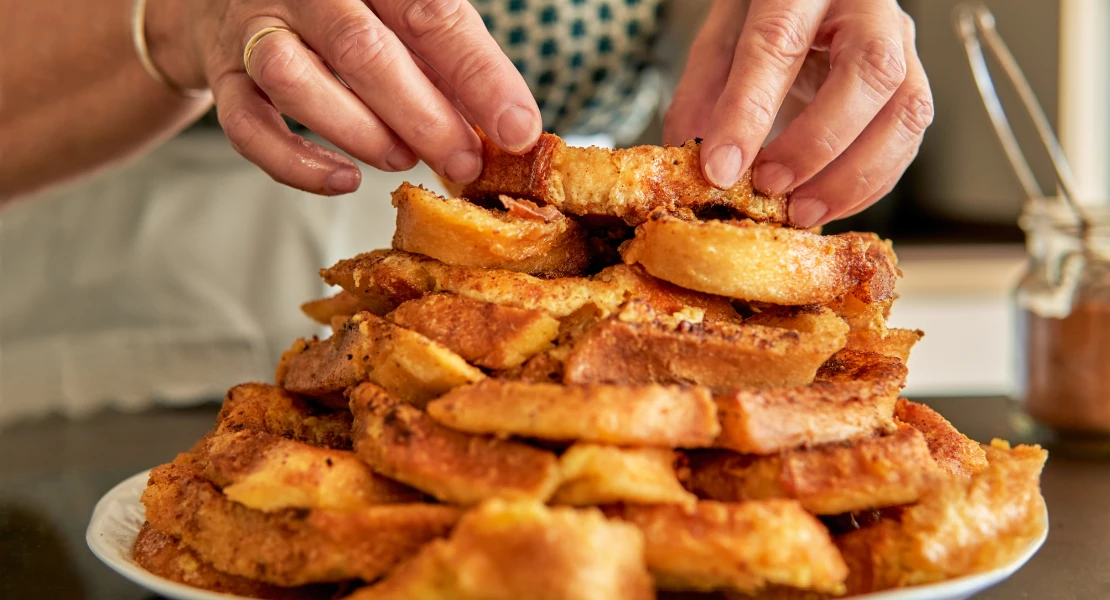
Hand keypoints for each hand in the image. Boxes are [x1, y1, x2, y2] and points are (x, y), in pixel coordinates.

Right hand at [152, 0, 541, 194]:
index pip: (433, 13)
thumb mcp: (403, 20)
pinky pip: (247, 125)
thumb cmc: (350, 15)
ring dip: (360, 132)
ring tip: (402, 160)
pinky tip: (343, 181)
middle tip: (464, 163)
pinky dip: (297, 163)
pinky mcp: (224, 73)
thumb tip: (507, 129)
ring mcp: (255, 26)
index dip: (481, 76)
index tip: (518, 131)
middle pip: (363, 49)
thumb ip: (448, 64)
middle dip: (425, 117)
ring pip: (297, 79)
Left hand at [664, 0, 933, 227]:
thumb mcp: (721, 37)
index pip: (778, 42)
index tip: (721, 169)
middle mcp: (867, 7)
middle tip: (771, 187)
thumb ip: (703, 95)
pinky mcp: (912, 82)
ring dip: (853, 176)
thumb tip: (692, 165)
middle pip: (867, 72)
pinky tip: (829, 204)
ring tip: (802, 212)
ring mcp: (901, 42)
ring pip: (905, 110)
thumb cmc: (764, 12)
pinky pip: (908, 138)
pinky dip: (870, 183)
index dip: (748, 114)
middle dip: (816, 144)